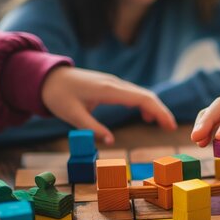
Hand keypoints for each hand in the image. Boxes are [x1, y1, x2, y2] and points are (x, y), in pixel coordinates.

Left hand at [42, 67, 176, 144]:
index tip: (169, 125)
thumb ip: (92, 128)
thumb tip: (110, 142)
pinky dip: (144, 104)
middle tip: (171, 128)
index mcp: (108, 90)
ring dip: (154, 108)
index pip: (141, 99)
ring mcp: (114, 83)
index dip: (158, 111)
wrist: (48, 77)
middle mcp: (115, 84)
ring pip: (141, 93)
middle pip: (146, 95)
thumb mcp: (71, 114)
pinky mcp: (111, 86)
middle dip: (161, 111)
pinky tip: (146, 116)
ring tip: (162, 125)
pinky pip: (133, 94)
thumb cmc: (58, 95)